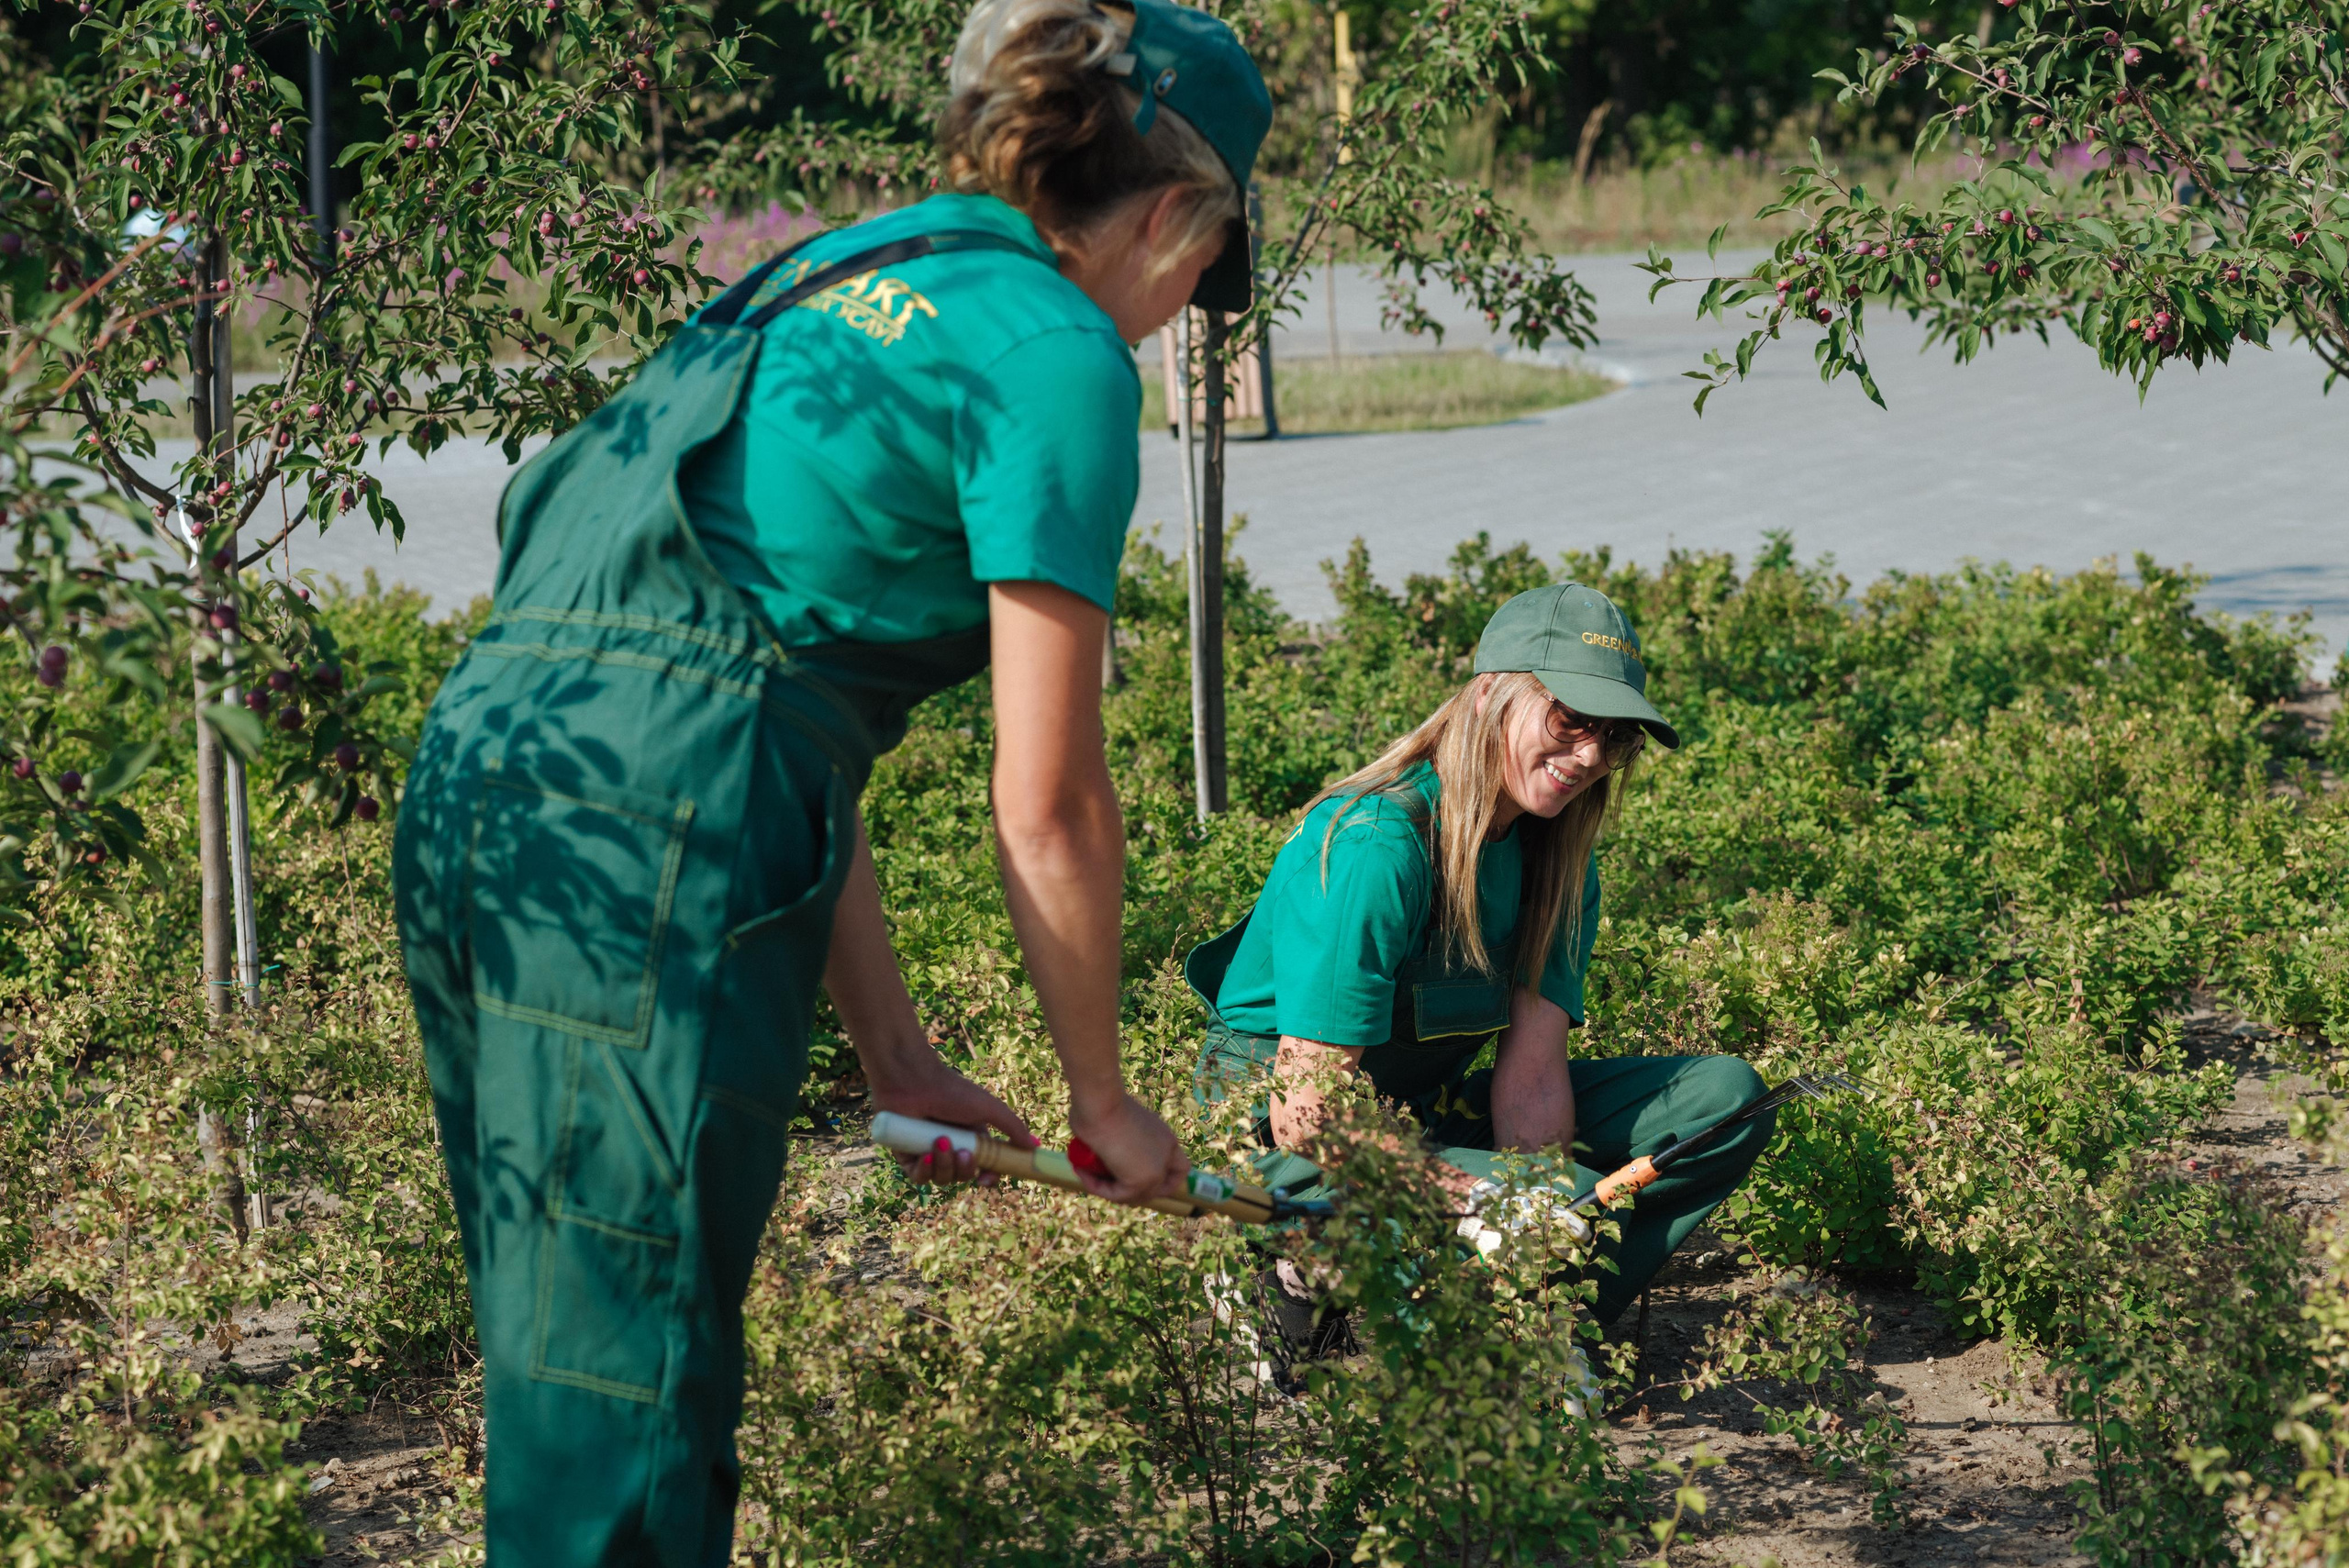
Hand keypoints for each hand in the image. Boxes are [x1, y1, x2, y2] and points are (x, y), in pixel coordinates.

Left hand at [871, 1054, 1035, 1187]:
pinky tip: (924, 1155)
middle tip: (964, 1152)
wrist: (913, 1080)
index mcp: (972, 1138)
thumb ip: (1013, 1127)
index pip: (984, 1167)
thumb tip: (1035, 1147)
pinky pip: (919, 1177)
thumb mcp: (989, 1108)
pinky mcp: (906, 1156)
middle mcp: (951, 1148)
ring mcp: (928, 1153)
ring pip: (941, 1178)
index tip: (987, 1179)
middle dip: (965, 1168)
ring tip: (939, 1142)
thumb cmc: (951, 1090)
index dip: (988, 1177)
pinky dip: (924, 1171)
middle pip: (963, 1176)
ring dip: (944, 1166)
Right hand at [1065, 1090, 1190, 1205]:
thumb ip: (1120, 1138)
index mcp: (1166, 1138)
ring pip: (1134, 1196)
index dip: (1161, 1178)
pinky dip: (1096, 1187)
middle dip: (1132, 1189)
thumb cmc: (1101, 1104)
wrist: (1100, 1103)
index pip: (1178, 1168)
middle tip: (1105, 1180)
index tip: (1132, 1174)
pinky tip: (1081, 1171)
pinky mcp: (1140, 1182)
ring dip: (1108, 1187)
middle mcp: (1167, 1155)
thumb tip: (1103, 1150)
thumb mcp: (1117, 1121)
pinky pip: (1116, 1195)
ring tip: (1084, 1169)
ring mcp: (1157, 1170)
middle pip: (1159, 1188)